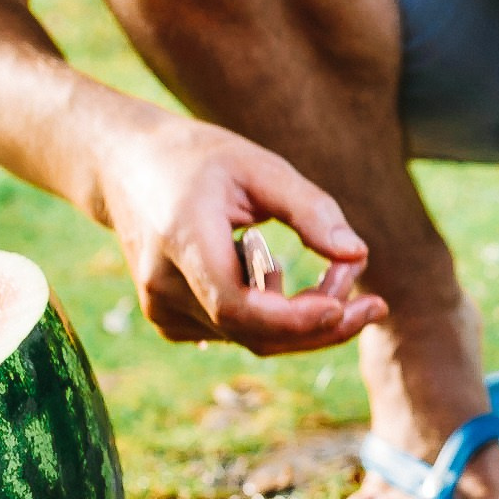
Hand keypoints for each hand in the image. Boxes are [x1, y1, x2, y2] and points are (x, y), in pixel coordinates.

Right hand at [94, 110, 384, 352]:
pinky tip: (281, 276)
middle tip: (375, 303)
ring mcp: (162, 308)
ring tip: (336, 272)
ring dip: (306, 318)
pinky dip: (277, 319)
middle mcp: (164, 284)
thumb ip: (311, 209)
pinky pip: (239, 334)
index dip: (296, 319)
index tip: (346, 305)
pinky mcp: (169, 320)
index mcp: (181, 239)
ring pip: (252, 339)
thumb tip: (358, 254)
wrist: (124, 167)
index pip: (238, 306)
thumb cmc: (197, 160)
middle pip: (255, 333)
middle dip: (323, 325)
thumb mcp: (259, 166)